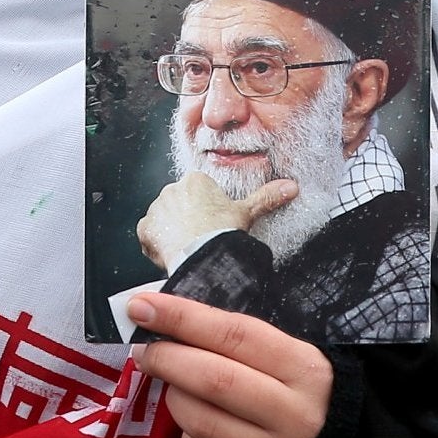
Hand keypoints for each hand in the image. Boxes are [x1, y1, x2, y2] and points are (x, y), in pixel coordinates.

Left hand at [129, 291, 332, 437]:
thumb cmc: (286, 383)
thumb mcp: (274, 350)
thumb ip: (223, 334)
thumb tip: (154, 314)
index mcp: (302, 367)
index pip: (234, 334)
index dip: (182, 317)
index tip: (141, 307)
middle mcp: (294, 414)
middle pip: (215, 380)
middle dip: (168, 360)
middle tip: (144, 351)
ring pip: (202, 422)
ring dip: (175, 398)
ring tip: (176, 387)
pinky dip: (186, 437)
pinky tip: (195, 424)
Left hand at [136, 171, 296, 272]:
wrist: (203, 256)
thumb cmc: (223, 232)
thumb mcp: (248, 213)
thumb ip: (268, 197)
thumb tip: (292, 186)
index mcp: (195, 181)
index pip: (197, 193)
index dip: (205, 210)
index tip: (212, 224)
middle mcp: (171, 189)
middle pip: (179, 205)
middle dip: (187, 220)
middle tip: (201, 238)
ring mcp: (156, 209)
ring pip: (164, 220)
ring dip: (172, 232)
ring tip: (189, 248)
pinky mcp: (145, 228)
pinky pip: (150, 236)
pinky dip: (158, 245)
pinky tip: (173, 253)